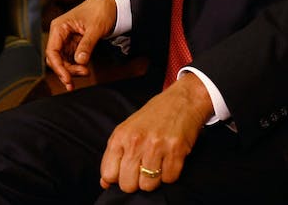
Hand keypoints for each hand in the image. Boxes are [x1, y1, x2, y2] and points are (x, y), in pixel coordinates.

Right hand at [45, 0, 116, 90]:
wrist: (111, 4)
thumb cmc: (100, 10)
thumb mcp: (95, 28)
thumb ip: (87, 45)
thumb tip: (79, 61)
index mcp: (59, 27)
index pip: (52, 51)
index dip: (58, 67)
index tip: (67, 78)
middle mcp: (60, 34)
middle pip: (56, 59)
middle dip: (67, 70)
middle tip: (82, 74)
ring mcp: (67, 40)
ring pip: (63, 61)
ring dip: (72, 70)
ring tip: (86, 72)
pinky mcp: (74, 44)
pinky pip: (71, 59)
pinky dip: (76, 66)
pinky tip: (84, 70)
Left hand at [100, 73, 212, 192]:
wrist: (182, 100)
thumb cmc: (153, 117)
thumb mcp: (127, 129)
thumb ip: (114, 155)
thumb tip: (105, 183)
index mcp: (120, 136)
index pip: (108, 174)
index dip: (117, 178)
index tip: (126, 171)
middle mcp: (136, 141)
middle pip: (127, 185)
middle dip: (136, 182)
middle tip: (143, 168)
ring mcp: (156, 146)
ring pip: (148, 186)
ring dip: (154, 179)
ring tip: (158, 162)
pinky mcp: (176, 151)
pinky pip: (169, 179)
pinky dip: (170, 174)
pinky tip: (169, 159)